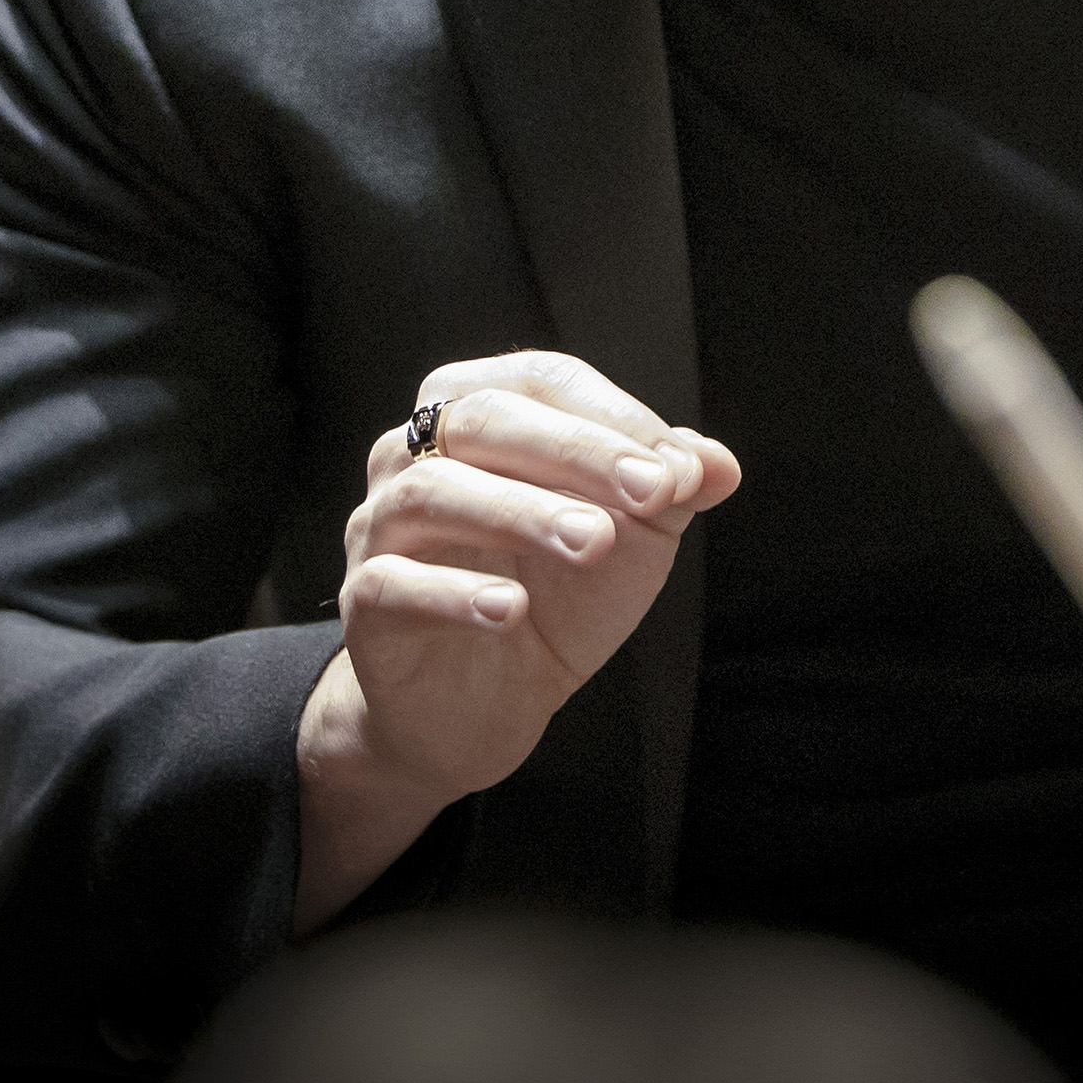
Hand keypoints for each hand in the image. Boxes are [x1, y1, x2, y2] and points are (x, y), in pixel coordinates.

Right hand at [292, 351, 739, 928]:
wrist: (487, 704)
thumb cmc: (555, 593)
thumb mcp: (631, 538)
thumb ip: (671, 491)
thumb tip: (717, 465)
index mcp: (482, 413)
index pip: (541, 379)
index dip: (612, 413)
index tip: (677, 467)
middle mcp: (416, 453)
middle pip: (486, 419)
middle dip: (576, 450)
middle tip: (652, 493)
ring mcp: (382, 525)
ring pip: (433, 491)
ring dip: (522, 510)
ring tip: (594, 541)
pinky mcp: (366, 603)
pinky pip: (393, 583)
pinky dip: (456, 593)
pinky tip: (514, 611)